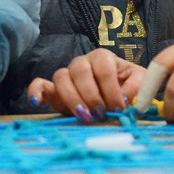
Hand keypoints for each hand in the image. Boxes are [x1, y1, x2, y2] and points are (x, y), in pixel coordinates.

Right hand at [27, 49, 145, 121]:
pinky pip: (40, 84)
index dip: (111, 89)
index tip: (118, 108)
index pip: (103, 68)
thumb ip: (136, 87)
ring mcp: (66, 74)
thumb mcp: (138, 83)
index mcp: (103, 57)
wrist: (114, 93)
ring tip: (84, 116)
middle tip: (101, 114)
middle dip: (92, 96)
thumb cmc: (127, 85)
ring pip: (61, 77)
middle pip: (80, 72)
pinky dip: (36, 92)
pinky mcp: (53, 88)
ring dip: (72, 99)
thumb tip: (125, 99)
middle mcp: (82, 62)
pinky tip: (36, 103)